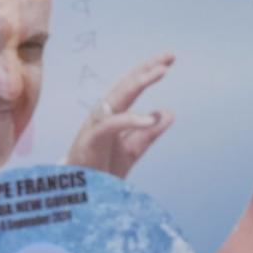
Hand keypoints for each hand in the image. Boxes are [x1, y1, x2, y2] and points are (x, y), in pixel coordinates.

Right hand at [67, 53, 175, 177]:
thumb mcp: (132, 150)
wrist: (83, 196)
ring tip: (162, 71)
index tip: (169, 58)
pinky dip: (130, 120)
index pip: (132, 87)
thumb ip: (148, 133)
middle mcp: (103, 115)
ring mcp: (95, 126)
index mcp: (113, 115)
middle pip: (126, 85)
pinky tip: (149, 119)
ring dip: (140, 82)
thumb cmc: (101, 170)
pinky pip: (111, 125)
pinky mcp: (90, 141)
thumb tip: (167, 112)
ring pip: (118, 98)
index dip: (148, 71)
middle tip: (169, 56)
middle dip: (147, 69)